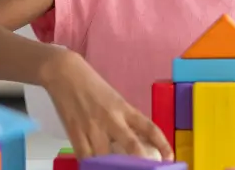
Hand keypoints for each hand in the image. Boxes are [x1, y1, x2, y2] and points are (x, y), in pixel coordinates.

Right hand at [39, 51, 172, 160]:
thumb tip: (137, 141)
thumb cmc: (91, 85)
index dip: (162, 144)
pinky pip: (86, 158)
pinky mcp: (75, 133)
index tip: (169, 158)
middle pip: (132, 145)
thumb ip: (124, 119)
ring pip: (107, 158)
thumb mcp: (114, 99)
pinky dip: (92, 165)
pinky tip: (96, 167)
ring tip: (118, 169)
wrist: (64, 73)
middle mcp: (111, 119)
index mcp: (124, 108)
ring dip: (114, 167)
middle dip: (141, 162)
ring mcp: (92, 128)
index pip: (149, 127)